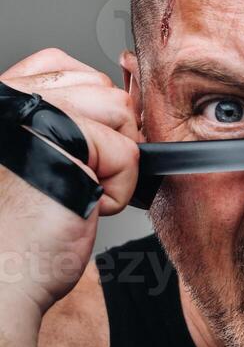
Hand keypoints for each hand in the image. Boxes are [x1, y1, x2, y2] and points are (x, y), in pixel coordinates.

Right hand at [0, 48, 140, 314]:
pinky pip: (128, 152)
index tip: (79, 155)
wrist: (1, 280)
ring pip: (121, 115)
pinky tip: (81, 208)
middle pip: (104, 89)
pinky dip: (118, 191)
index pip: (67, 66)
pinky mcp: (62, 137)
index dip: (92, 113)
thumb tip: (121, 91)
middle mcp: (11, 96)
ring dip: (113, 166)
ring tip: (73, 194)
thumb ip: (63, 116)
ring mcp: (33, 111)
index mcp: (3, 98)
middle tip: (70, 184)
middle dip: (106, 144)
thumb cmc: (18, 231)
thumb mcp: (36, 154)